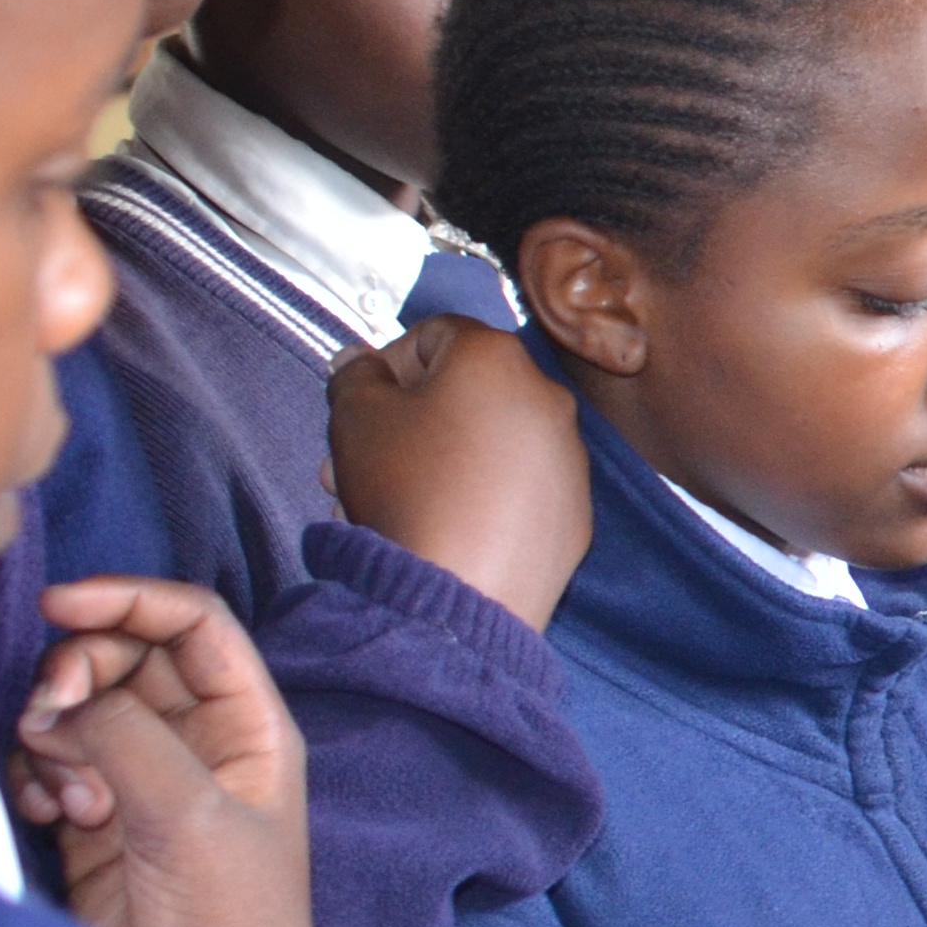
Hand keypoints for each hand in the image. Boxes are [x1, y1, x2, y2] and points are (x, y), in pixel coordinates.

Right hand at [9, 577, 322, 926]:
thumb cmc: (226, 916)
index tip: (58, 604)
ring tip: (69, 789)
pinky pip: (51, 759)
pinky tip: (53, 813)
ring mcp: (144, 776)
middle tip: (52, 712)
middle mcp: (200, 739)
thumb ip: (127, 733)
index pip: (192, 622)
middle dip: (78, 670)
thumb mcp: (186, 813)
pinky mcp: (96, 816)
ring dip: (55, 729)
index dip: (128, 599)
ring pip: (80, 705)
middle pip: (125, 655)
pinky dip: (38, 772)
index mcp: (248, 724)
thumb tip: (68, 693)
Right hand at [326, 318, 589, 628]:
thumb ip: (352, 375)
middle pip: (461, 393)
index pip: (434, 334)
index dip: (388, 362)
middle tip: (355, 459)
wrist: (460, 592)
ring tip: (386, 503)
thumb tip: (357, 360)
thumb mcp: (354, 416)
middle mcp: (545, 398)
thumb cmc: (407, 492)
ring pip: (486, 444)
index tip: (361, 399)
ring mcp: (568, 457)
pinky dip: (478, 498)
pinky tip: (437, 529)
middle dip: (402, 422)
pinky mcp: (574, 511)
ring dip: (432, 462)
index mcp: (495, 358)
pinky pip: (516, 489)